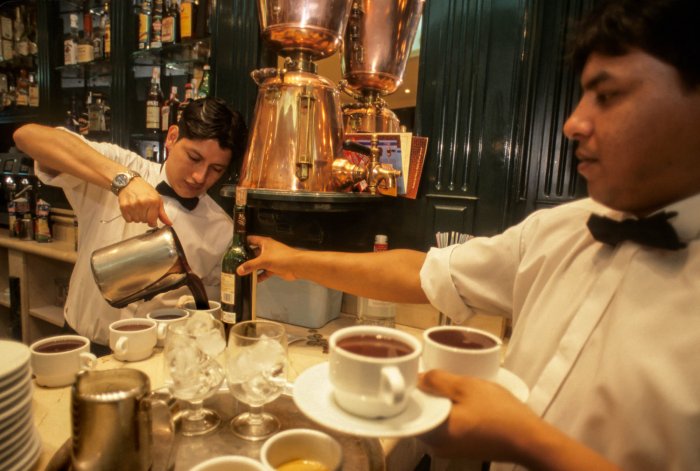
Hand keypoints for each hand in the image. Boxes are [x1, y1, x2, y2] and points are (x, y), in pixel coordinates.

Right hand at [118, 178, 172, 226]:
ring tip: (138, 208)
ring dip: (138, 217)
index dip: (153, 222)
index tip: (152, 220)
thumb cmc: (144, 190)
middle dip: (145, 218)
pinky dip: (130, 217)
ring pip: (136, 221)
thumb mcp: (157, 199)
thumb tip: (169, 223)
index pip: (152, 221)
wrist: (130, 182)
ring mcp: (132, 205)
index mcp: (153, 201)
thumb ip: (162, 213)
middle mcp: (142, 203)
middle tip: (144, 210)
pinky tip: (132, 210)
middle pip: (144, 221)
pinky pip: (128, 220)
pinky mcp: (124, 206)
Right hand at [236, 235, 299, 281]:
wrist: (297, 266)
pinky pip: (264, 272)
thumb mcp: (264, 260)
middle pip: (253, 253)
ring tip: (241, 273)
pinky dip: (259, 276)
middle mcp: (267, 249)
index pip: (250, 240)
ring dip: (252, 268)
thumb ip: (250, 265)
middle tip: (234, 264)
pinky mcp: (274, 268)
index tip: (232, 249)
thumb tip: (238, 270)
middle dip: (245, 258)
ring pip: (258, 263)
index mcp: (264, 243)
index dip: (242, 243)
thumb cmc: (281, 258)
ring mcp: (271, 259)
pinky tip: (252, 281)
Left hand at [418, 370, 537, 461]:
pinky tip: (460, 401)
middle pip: (422, 414)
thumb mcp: (466, 386)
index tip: (419, 375)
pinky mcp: (461, 449)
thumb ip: (437, 380)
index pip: (411, 409)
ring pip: (435, 419)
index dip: (414, 389)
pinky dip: (450, 413)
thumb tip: (418, 378)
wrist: (529, 439)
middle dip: (428, 395)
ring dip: (440, 403)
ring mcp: (448, 450)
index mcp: (433, 433)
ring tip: (450, 386)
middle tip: (437, 377)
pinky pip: (446, 427)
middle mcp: (436, 447)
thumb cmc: (499, 413)